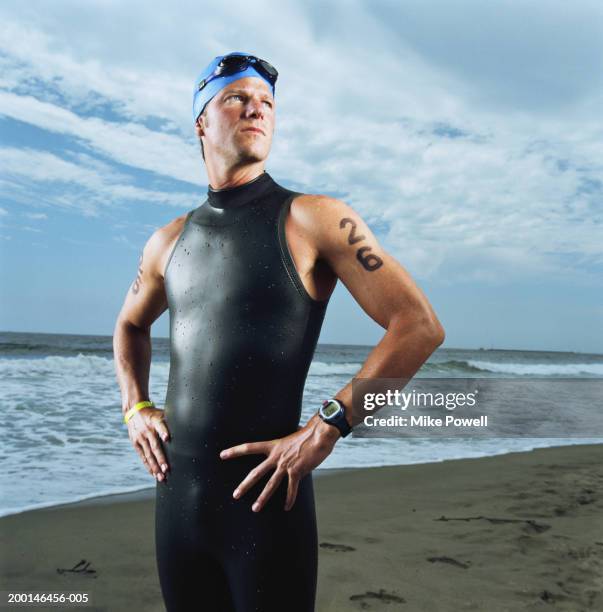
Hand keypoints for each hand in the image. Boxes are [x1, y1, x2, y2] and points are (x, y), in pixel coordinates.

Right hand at [127, 406, 170, 481]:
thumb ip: (171, 420)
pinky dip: (148, 466)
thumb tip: (189, 424)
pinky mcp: (135, 443)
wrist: (134, 410)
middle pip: (155, 446)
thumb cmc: (154, 414)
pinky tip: (154, 474)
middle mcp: (147, 430)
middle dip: (161, 459)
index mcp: (155, 420)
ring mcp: (140, 437)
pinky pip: (143, 456)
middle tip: (167, 469)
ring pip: (148, 454)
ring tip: (161, 477)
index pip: (160, 425)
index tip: (167, 438)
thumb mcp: (162, 413)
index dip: (164, 431)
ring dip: (155, 467)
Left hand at [220, 414, 339, 511]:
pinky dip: (289, 499)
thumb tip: (286, 450)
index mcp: (273, 445)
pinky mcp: (297, 471)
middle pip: (256, 472)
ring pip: (271, 484)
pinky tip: (287, 507)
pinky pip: (291, 488)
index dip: (235, 451)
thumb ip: (285, 447)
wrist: (319, 435)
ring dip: (263, 497)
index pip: (250, 447)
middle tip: (235, 494)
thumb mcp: (291, 438)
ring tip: (255, 508)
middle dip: (245, 484)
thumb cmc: (307, 435)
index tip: (222, 454)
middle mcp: (277, 456)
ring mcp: (286, 464)